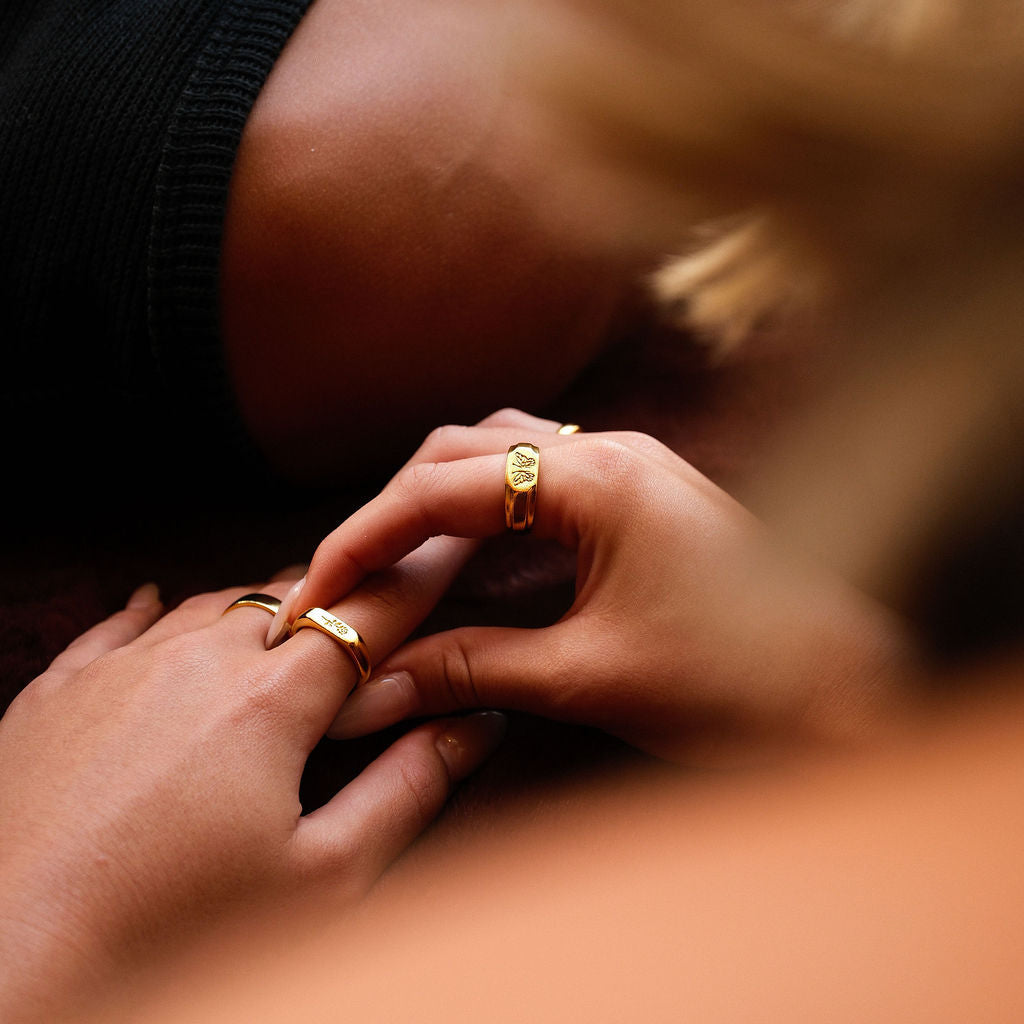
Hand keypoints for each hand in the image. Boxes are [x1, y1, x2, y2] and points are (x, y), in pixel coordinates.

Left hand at [0, 549, 503, 1017]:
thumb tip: (476, 722)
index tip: (452, 540)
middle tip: (370, 614)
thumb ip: (409, 789)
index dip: (419, 576)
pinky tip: (154, 600)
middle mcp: (196, 660)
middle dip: (343, 603)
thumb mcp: (320, 879)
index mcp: (271, 701)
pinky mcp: (55, 693)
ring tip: (286, 626)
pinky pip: (116, 625)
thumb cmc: (171, 936)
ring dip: (260, 612)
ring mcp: (118, 669)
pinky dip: (152, 612)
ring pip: (213, 605)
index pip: (369, 614)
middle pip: (293, 601)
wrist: (8, 970)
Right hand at [280, 412, 917, 763]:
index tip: (314, 589)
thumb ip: (472, 668)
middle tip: (344, 579)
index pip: (441, 488)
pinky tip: (462, 556)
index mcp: (597, 478)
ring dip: (435, 502)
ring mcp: (629, 465)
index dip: (362, 539)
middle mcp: (610, 449)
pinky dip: (485, 514)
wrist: (842, 692)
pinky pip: (537, 480)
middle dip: (390, 514)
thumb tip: (375, 685)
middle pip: (460, 453)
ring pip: (497, 455)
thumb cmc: (735, 682)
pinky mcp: (638, 495)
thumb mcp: (587, 678)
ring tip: (391, 564)